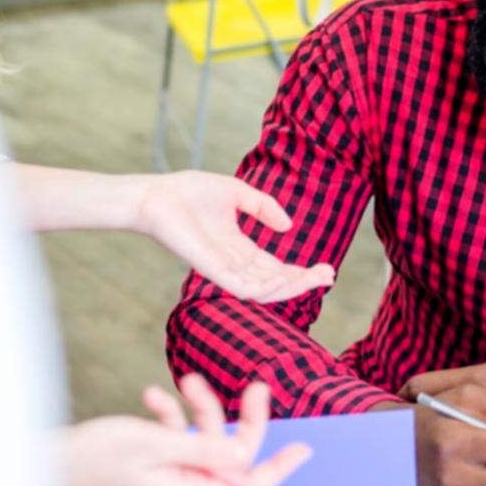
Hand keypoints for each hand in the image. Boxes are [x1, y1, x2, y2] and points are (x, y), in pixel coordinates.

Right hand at [58, 375, 310, 485]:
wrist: (51, 458)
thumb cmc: (97, 455)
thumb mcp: (154, 444)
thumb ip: (202, 449)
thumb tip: (244, 454)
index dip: (277, 469)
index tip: (304, 449)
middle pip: (231, 455)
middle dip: (238, 419)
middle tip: (256, 385)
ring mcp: (170, 473)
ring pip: (204, 437)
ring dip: (197, 408)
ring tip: (179, 384)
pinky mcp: (155, 459)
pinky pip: (178, 435)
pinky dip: (170, 414)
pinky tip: (150, 397)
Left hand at [135, 171, 334, 301]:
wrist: (156, 196)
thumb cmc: (188, 193)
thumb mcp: (236, 192)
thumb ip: (264, 207)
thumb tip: (288, 227)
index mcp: (239, 249)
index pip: (275, 268)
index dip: (301, 272)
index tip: (326, 269)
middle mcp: (234, 265)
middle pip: (275, 283)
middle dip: (304, 283)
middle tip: (329, 277)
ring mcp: (224, 271)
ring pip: (264, 292)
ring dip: (292, 288)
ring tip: (315, 278)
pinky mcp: (213, 272)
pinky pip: (245, 290)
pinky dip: (268, 289)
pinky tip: (286, 279)